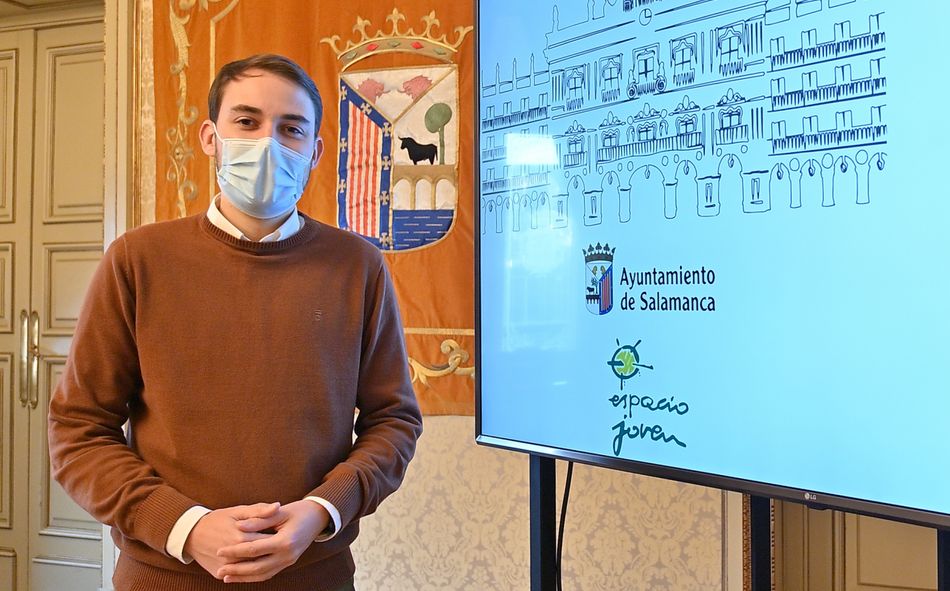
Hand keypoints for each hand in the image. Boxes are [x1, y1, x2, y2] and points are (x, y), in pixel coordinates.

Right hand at [184, 502, 281, 578]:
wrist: (190, 534)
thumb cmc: (216, 519)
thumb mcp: (237, 511)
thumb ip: (258, 510)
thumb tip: (278, 505)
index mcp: (241, 537)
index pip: (268, 539)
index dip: (280, 535)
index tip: (288, 531)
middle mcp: (234, 555)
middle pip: (262, 556)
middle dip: (274, 550)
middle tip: (283, 543)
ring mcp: (226, 567)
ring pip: (253, 569)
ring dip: (265, 562)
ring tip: (273, 553)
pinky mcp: (220, 573)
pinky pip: (241, 576)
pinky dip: (252, 571)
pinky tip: (261, 562)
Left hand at [215, 500, 329, 582]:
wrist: (319, 517)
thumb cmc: (299, 511)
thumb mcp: (279, 512)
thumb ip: (259, 519)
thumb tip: (239, 526)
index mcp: (285, 541)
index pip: (254, 549)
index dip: (235, 550)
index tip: (220, 550)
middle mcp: (288, 555)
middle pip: (257, 567)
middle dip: (237, 570)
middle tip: (220, 570)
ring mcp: (289, 561)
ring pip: (263, 574)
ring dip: (244, 577)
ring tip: (226, 577)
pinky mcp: (288, 562)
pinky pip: (269, 573)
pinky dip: (254, 576)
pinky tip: (242, 575)